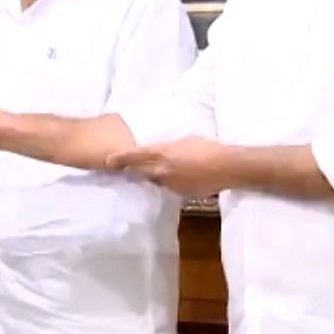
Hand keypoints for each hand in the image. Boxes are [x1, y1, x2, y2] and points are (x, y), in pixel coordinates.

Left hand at [106, 136, 232, 196]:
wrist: (226, 166)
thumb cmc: (206, 147)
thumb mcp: (183, 140)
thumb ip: (167, 147)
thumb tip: (161, 149)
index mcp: (161, 153)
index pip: (134, 156)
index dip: (119, 158)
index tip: (108, 160)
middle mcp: (161, 170)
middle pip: (139, 171)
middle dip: (130, 169)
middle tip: (121, 168)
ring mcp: (170, 183)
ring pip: (154, 180)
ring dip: (150, 176)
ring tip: (151, 172)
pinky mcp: (180, 193)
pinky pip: (168, 187)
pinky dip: (167, 182)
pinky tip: (174, 178)